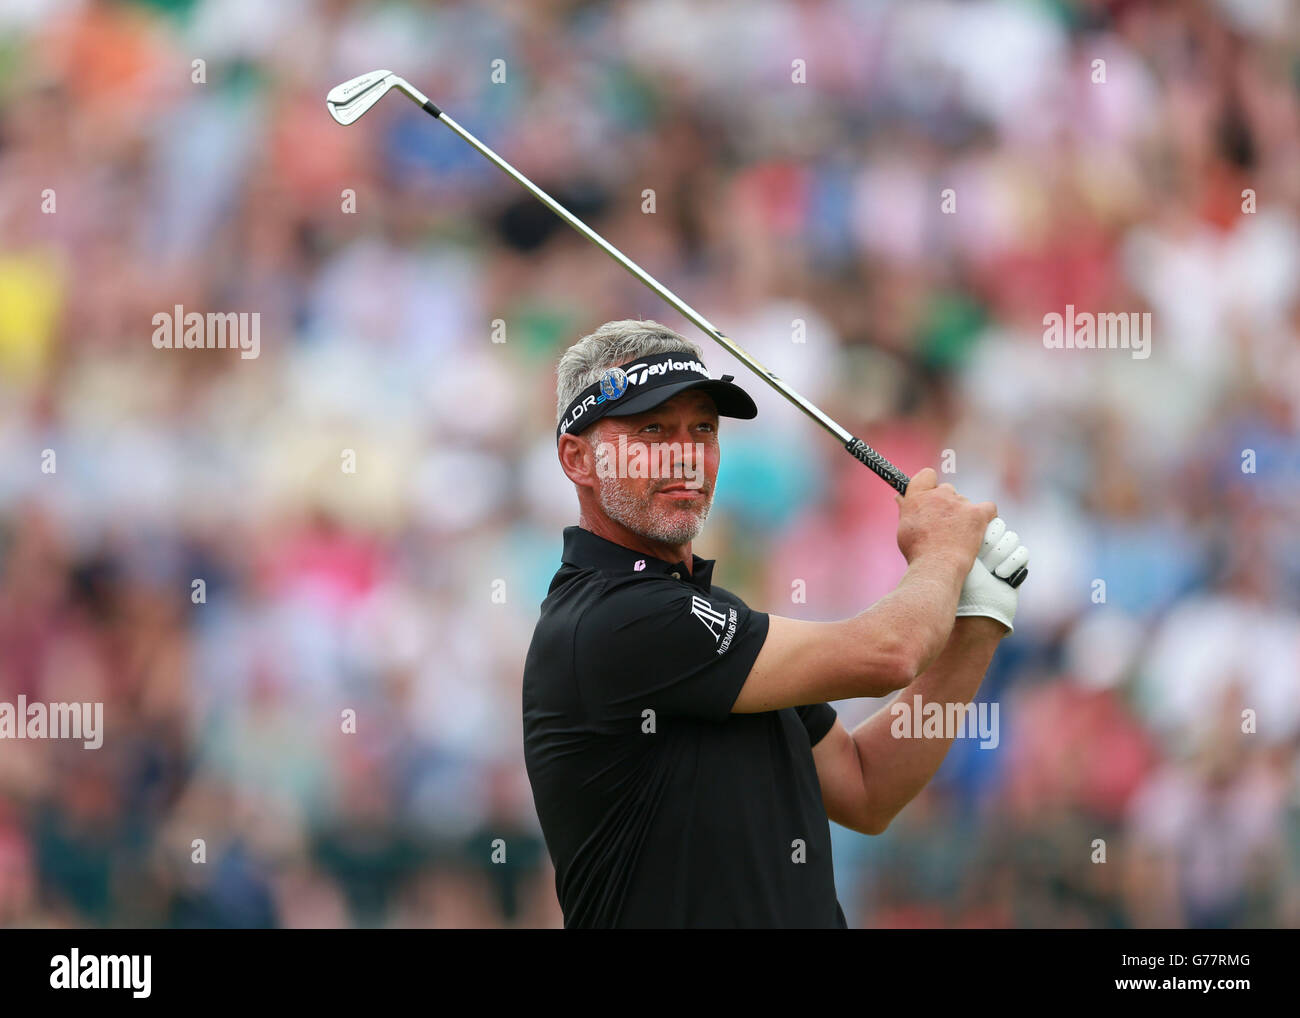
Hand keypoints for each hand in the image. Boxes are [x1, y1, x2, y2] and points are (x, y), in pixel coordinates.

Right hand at [895, 468, 996, 570]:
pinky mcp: (977, 514)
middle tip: (944, 523)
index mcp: (918, 496)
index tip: (930, 495)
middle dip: (947, 504)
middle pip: (947, 490)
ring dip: (963, 514)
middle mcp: (939, 495)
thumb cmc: (918, 551)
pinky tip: (981, 527)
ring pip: (965, 502)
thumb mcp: (904, 528)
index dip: (930, 485)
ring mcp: (959, 503)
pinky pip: (988, 508)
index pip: (927, 475)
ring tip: (958, 536)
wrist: (936, 566)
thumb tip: (900, 497)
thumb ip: (906, 508)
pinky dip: (986, 516)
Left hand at [955, 517, 1028, 633]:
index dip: (982, 530)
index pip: (984, 518)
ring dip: (1000, 554)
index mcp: (970, 538)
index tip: (972, 545)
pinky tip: (1000, 575)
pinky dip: (1012, 562)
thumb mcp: (954, 557)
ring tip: (990, 570)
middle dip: (990, 543)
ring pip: (1012, 538)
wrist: (973, 611)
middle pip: (1000, 526)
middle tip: (981, 560)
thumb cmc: (958, 585)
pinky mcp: (1018, 567)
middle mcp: (987, 544)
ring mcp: (1003, 554)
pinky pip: (1023, 553)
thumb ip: (958, 537)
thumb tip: (966, 513)